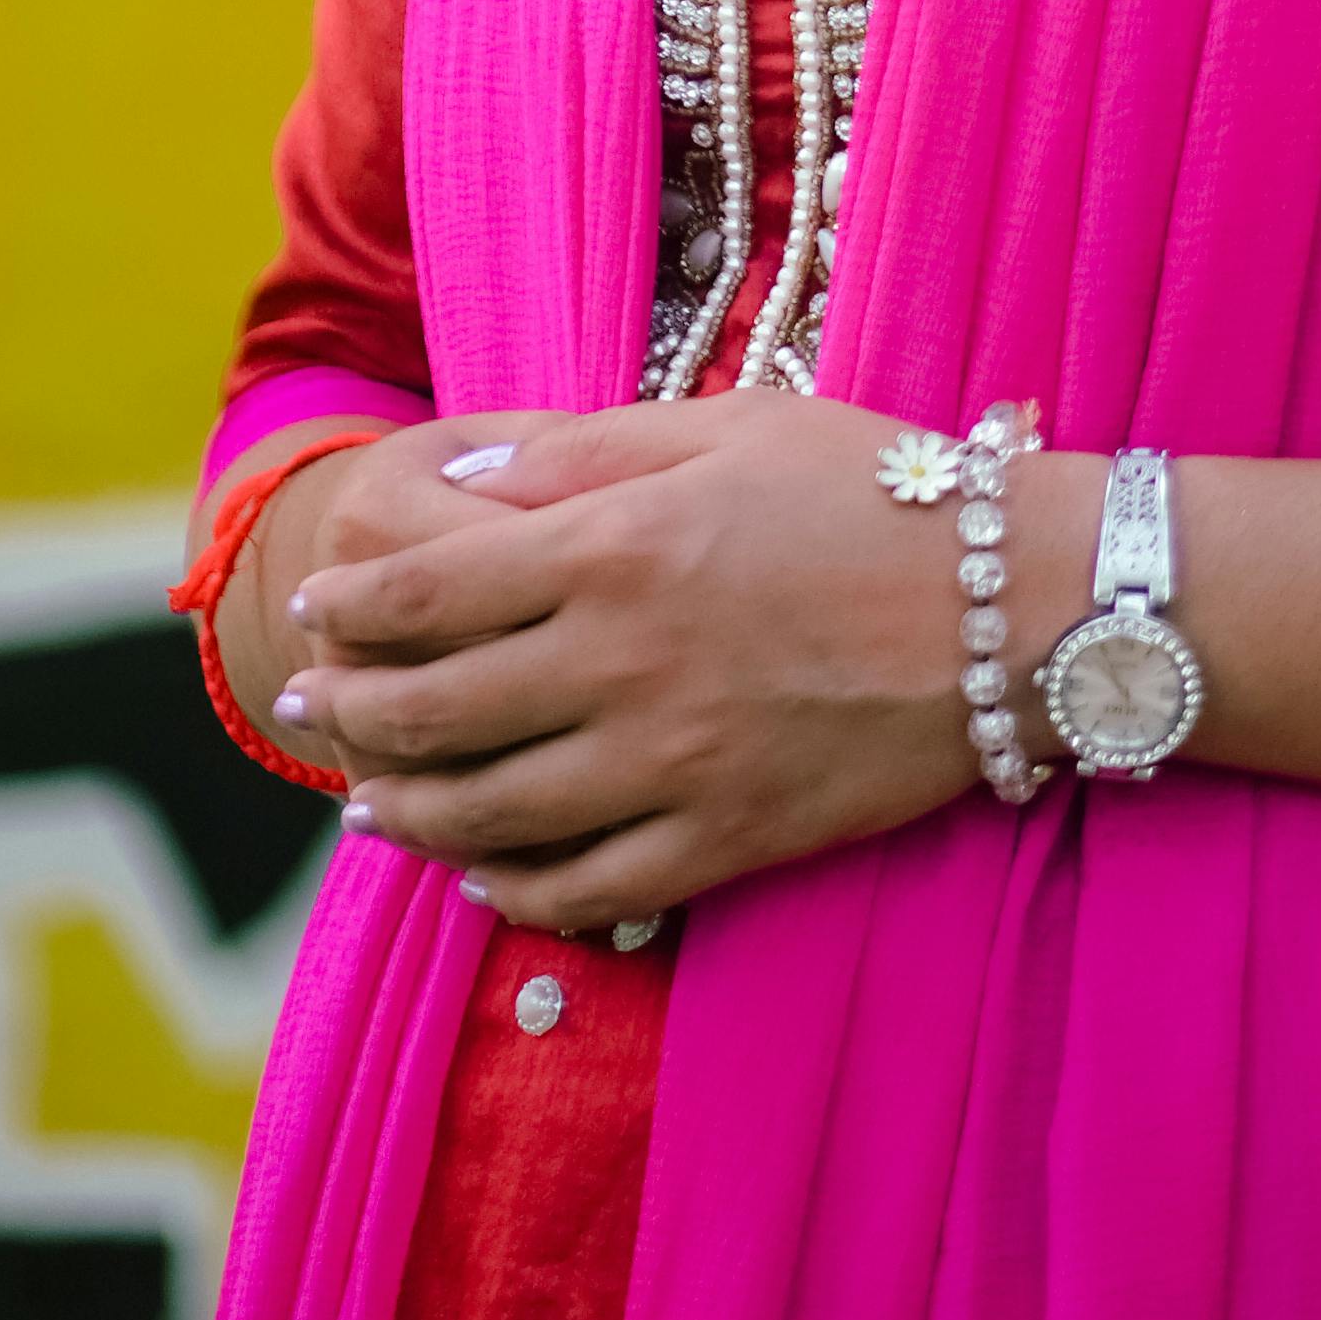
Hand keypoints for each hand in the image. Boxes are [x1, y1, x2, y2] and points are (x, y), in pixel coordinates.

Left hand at [269, 387, 1058, 931]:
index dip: (351, 606)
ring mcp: (669, 769)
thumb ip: (582, 455)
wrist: (1013, 607)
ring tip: (364, 800)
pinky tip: (477, 868)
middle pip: (430, 712)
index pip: (427, 592)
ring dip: (401, 810)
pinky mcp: (720, 844)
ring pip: (483, 815)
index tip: (316, 606)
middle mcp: (622, 666)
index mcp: (614, 549)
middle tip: (307, 708)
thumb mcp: (724, 428)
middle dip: (346, 713)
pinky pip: (579, 891)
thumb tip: (463, 477)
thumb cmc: (871, 488)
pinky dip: (506, 888)